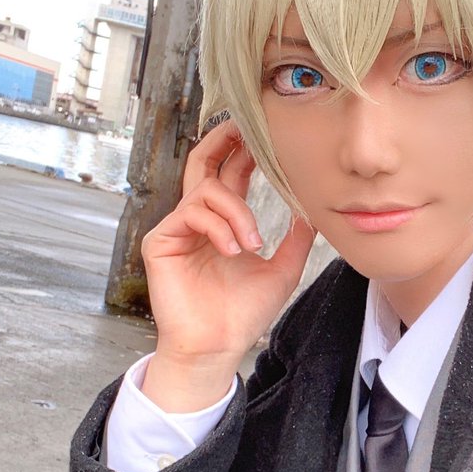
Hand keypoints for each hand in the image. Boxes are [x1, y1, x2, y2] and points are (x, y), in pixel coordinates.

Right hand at [140, 119, 314, 410]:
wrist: (218, 346)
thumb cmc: (244, 313)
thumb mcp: (282, 269)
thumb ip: (295, 237)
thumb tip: (312, 208)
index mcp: (223, 223)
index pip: (231, 175)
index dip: (245, 151)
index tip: (265, 133)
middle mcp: (198, 220)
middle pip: (204, 163)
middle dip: (224, 141)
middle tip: (245, 124)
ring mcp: (177, 229)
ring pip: (207, 190)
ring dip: (237, 212)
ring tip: (252, 244)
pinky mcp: (160, 241)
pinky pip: (193, 213)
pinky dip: (219, 227)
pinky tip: (234, 249)